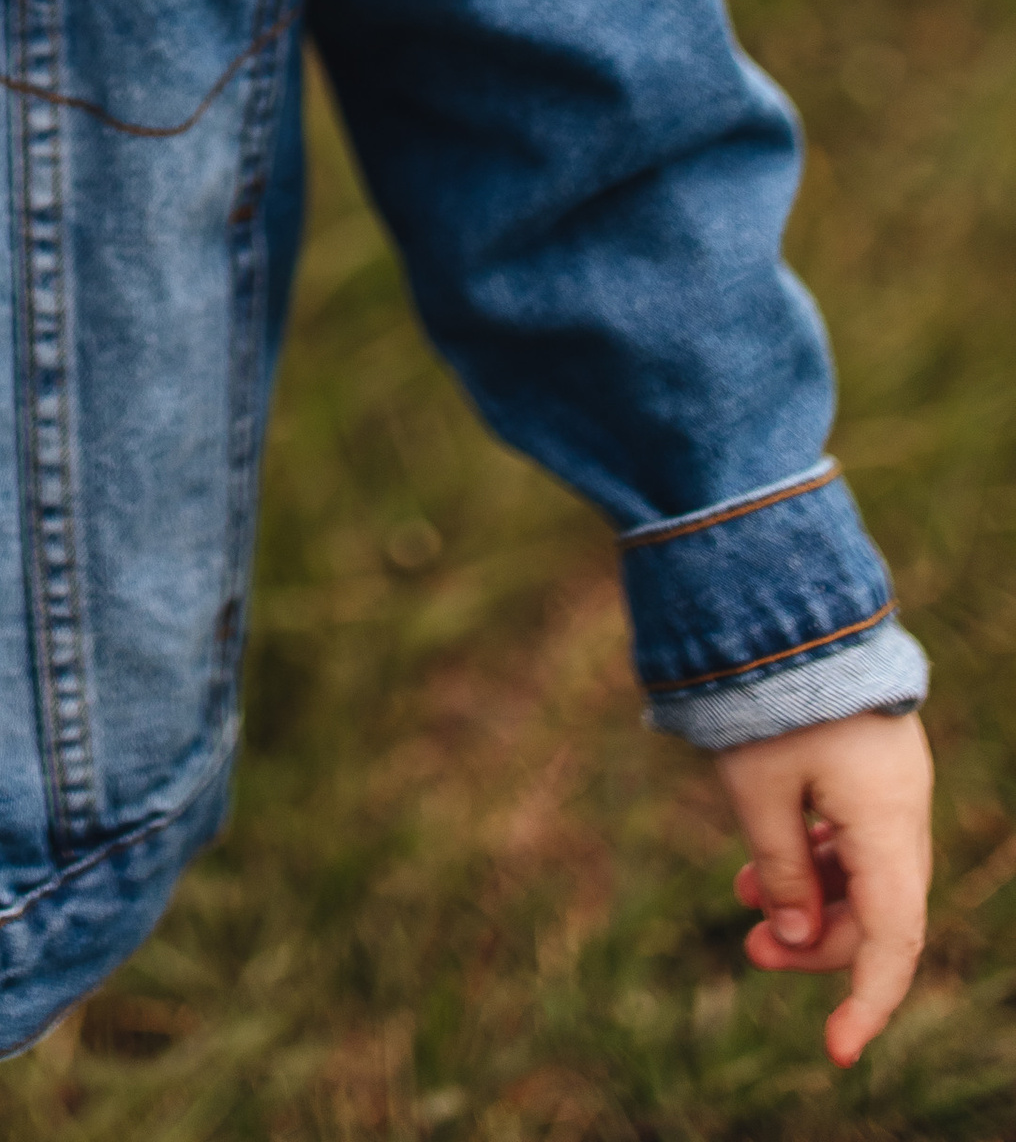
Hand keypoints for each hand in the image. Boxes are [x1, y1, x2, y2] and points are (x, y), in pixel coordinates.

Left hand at [715, 709, 932, 1066]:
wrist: (784, 595)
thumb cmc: (766, 691)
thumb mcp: (757, 789)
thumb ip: (781, 869)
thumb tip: (799, 935)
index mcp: (887, 821)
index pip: (894, 940)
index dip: (868, 1002)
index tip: (835, 1053)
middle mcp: (904, 806)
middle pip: (880, 910)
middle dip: (819, 940)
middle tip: (749, 947)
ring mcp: (893, 780)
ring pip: (867, 872)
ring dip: (813, 896)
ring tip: (742, 896)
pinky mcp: (873, 759)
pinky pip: (858, 832)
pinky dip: (818, 855)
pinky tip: (766, 858)